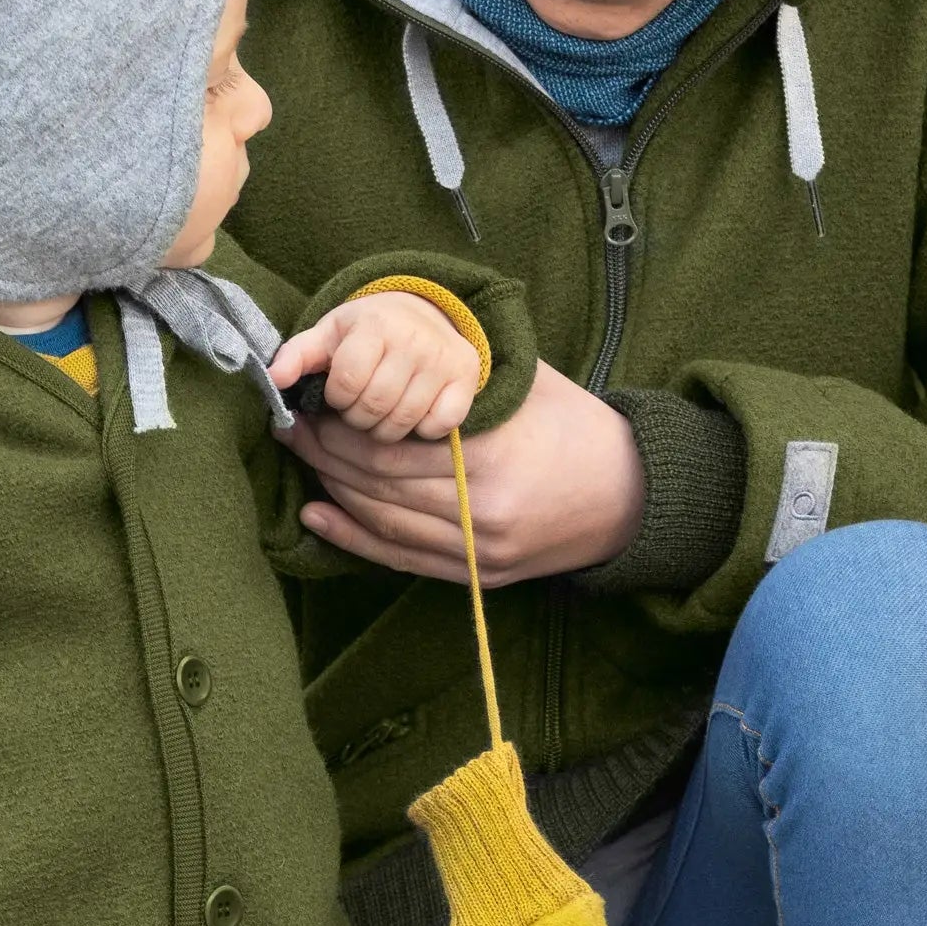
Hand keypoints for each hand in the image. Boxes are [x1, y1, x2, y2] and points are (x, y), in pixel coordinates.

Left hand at [270, 292, 480, 443]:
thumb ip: (297, 356)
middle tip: (359, 408)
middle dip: (358, 419)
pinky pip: (438, 426)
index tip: (339, 393)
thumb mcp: (329, 335)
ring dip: (385, 430)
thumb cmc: (367, 332)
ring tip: (381, 414)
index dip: (336, 398)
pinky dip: (422, 429)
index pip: (346, 383)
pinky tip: (414, 413)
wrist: (424, 314)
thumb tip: (272, 377)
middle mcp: (414, 339)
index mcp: (375, 324)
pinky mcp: (466, 380)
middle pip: (374, 408)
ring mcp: (444, 360)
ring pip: (403, 422)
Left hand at [290, 357, 644, 582]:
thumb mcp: (522, 384)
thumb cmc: (575, 426)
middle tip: (293, 428)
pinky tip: (319, 517)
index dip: (340, 427)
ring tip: (303, 461)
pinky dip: (355, 539)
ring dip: (335, 492)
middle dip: (327, 455)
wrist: (633, 496)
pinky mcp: (482, 576)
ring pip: (385, 524)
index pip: (390, 446)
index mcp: (491, 455)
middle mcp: (483, 510)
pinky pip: (403, 559)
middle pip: (379, 485)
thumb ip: (459, 375)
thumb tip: (390, 349)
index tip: (309, 403)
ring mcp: (482, 550)